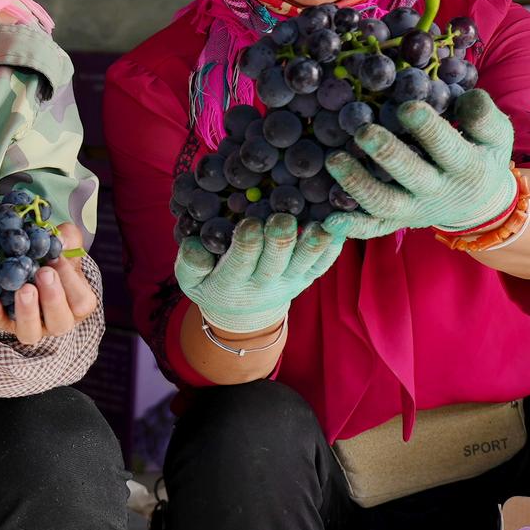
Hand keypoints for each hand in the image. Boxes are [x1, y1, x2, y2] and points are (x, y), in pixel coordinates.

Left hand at [0, 223, 97, 343]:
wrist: (30, 268)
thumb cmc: (54, 260)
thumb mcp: (66, 246)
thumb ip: (69, 239)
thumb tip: (60, 239)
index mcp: (77, 304)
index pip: (81, 301)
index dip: (71, 282)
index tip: (57, 259)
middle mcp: (56, 320)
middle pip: (60, 322)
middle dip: (52, 299)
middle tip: (42, 273)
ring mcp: (31, 326)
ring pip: (31, 332)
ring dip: (27, 312)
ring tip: (23, 289)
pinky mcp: (5, 324)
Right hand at [176, 213, 344, 332]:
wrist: (242, 310)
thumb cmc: (211, 283)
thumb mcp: (190, 280)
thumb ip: (189, 264)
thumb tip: (193, 246)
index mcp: (232, 282)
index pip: (240, 264)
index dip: (246, 245)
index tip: (248, 224)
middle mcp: (265, 283)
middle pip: (276, 262)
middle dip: (279, 241)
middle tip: (281, 220)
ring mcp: (291, 279)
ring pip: (306, 262)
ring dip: (314, 243)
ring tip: (321, 225)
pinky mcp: (309, 275)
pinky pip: (325, 262)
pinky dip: (334, 245)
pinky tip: (340, 223)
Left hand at [324, 90, 515, 240]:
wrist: (480, 203)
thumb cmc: (482, 155)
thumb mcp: (497, 136)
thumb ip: (485, 117)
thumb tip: (467, 98)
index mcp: (467, 167)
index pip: (448, 148)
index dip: (428, 129)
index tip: (407, 107)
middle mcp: (438, 192)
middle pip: (411, 175)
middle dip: (387, 154)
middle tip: (364, 131)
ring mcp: (414, 210)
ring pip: (384, 203)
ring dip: (357, 184)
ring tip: (334, 159)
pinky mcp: (395, 222)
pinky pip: (372, 228)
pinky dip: (352, 227)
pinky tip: (328, 220)